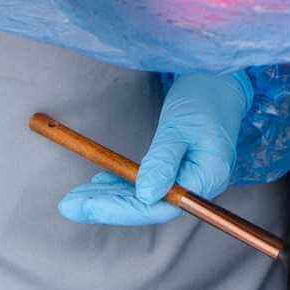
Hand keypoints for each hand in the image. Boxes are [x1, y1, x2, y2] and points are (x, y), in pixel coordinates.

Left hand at [57, 71, 248, 227]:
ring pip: (144, 199)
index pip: (160, 207)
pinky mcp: (178, 170)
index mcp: (207, 177)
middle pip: (148, 207)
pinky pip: (146, 186)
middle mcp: (199, 186)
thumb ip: (163, 160)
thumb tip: (145, 195)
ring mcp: (189, 179)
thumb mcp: (179, 125)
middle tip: (69, 205)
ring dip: (109, 198)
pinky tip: (99, 183)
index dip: (120, 209)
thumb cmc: (204, 97)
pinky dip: (121, 186)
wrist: (220, 80)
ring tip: (76, 197)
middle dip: (106, 206)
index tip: (87, 205)